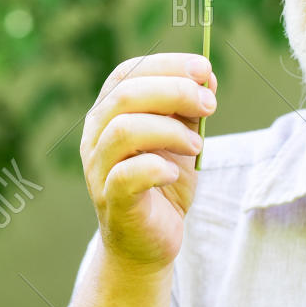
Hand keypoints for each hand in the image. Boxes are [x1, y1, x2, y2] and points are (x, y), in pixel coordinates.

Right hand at [79, 53, 216, 273]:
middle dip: (175, 92)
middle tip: (209, 105)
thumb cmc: (163, 183)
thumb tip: (206, 76)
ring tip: (197, 146)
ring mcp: (98, 169)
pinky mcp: (112, 201)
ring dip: (170, 131)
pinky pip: (126, 176)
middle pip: (127, 95)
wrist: (149, 241)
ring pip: (124, 130)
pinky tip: (175, 173)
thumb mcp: (181, 137)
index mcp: (109, 113)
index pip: (128, 73)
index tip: (204, 70)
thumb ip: (189, 108)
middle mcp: (96, 136)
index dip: (167, 65)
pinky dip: (158, 168)